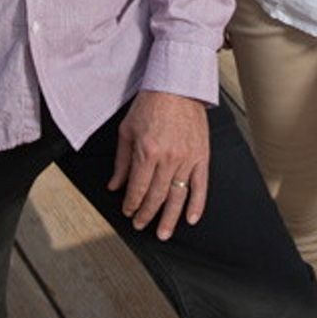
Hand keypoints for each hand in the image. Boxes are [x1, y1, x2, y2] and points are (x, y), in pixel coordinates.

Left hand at [108, 91, 208, 240]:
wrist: (177, 85)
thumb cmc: (151, 103)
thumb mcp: (127, 130)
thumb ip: (121, 161)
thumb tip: (114, 185)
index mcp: (147, 151)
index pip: (138, 188)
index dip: (132, 204)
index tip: (129, 211)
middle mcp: (168, 158)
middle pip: (156, 196)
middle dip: (147, 214)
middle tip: (141, 225)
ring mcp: (187, 158)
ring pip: (178, 196)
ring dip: (170, 218)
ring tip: (163, 232)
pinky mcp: (202, 156)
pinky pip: (201, 186)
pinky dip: (197, 205)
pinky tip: (191, 218)